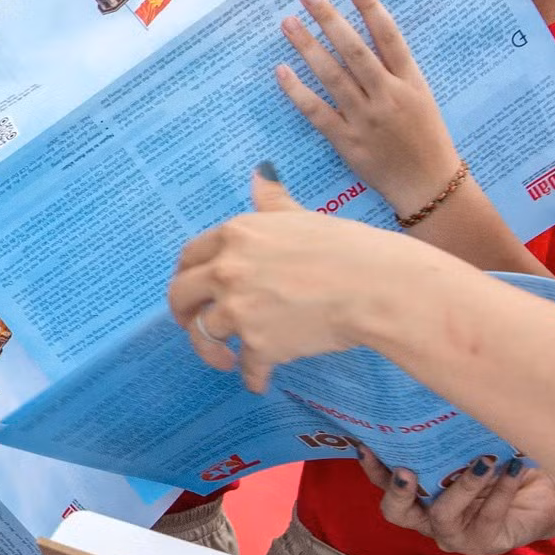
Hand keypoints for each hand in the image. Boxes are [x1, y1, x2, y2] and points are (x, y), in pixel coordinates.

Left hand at [171, 170, 438, 390]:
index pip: (189, 255)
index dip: (187, 274)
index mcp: (235, 234)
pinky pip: (246, 367)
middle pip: (181, 295)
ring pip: (204, 335)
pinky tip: (260, 381)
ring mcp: (238, 309)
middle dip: (184, 313)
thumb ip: (272, 201)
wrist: (374, 287)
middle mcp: (227, 271)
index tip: (192, 287)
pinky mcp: (258, 345)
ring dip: (213, 351)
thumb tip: (260, 173)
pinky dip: (253, 377)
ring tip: (227, 359)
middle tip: (195, 324)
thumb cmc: (345, 247)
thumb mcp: (301, 215)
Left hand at [279, 0, 458, 214]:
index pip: (389, 36)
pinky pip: (317, 112)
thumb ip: (396, 70)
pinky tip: (282, 70)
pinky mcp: (348, 142)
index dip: (370, 7)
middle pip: (355, 50)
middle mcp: (388, 96)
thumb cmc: (426, 138)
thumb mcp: (422, 97)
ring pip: (332, 76)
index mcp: (411, 82)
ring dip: (308, 47)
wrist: (429, 186)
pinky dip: (298, 91)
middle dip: (330, 19)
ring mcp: (366, 119)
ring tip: (289, 22)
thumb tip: (364, 35)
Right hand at [355, 448, 554, 554]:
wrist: (550, 491)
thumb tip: (437, 395)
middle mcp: (430, 518)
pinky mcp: (485, 543)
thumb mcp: (473, 445)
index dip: (372, 469)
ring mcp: (456, 535)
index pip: (385, 484)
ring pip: (444, 515)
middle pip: (398, 513)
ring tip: (484, 459)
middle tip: (406, 471)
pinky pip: (488, 517)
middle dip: (397, 492)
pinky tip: (513, 468)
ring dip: (462, 485)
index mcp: (420, 494)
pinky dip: (500, 490)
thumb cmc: (503, 461)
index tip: (365, 445)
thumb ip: (451, 435)